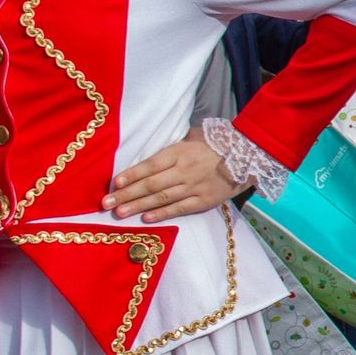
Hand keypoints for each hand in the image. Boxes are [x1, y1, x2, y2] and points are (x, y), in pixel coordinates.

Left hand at [104, 130, 251, 221]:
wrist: (249, 155)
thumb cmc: (216, 144)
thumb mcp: (193, 136)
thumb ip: (171, 147)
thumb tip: (149, 157)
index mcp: (179, 152)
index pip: (150, 165)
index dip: (130, 175)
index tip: (113, 183)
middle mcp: (184, 170)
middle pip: (151, 184)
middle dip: (126, 194)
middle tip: (106, 203)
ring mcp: (194, 187)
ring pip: (161, 198)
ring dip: (138, 206)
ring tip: (119, 213)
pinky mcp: (204, 201)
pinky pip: (180, 208)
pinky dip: (162, 214)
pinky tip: (146, 218)